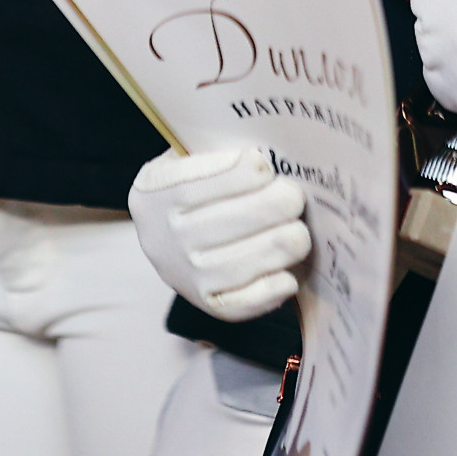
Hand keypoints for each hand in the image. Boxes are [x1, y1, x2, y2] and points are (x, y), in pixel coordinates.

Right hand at [132, 145, 311, 322]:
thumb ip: (224, 151)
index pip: (194, 184)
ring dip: (277, 247)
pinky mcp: (205, 302)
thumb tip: (272, 154)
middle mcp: (163, 236)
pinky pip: (239, 304)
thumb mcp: (194, 154)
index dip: (235, 175)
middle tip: (295, 197)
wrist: (171, 231)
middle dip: (270, 208)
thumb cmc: (201, 181)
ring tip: (299, 233)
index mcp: (157, 190)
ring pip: (237, 265)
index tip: (265, 165)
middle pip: (225, 223)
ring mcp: (182, 274)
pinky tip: (289, 275)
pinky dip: (268, 290)